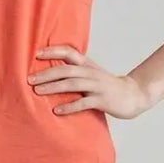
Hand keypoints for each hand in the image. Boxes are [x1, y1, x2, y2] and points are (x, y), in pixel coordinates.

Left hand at [27, 45, 150, 119]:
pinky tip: (56, 111)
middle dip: (46, 73)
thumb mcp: (92, 74)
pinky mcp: (102, 101)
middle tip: (29, 79)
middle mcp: (91, 73)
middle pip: (66, 69)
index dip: (52, 51)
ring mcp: (97, 86)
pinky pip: (83, 103)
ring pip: (73, 84)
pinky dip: (69, 107)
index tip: (36, 54)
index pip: (68, 52)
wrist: (134, 94)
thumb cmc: (108, 86)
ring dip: (54, 87)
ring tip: (37, 91)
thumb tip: (51, 71)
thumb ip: (75, 71)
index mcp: (87, 65)